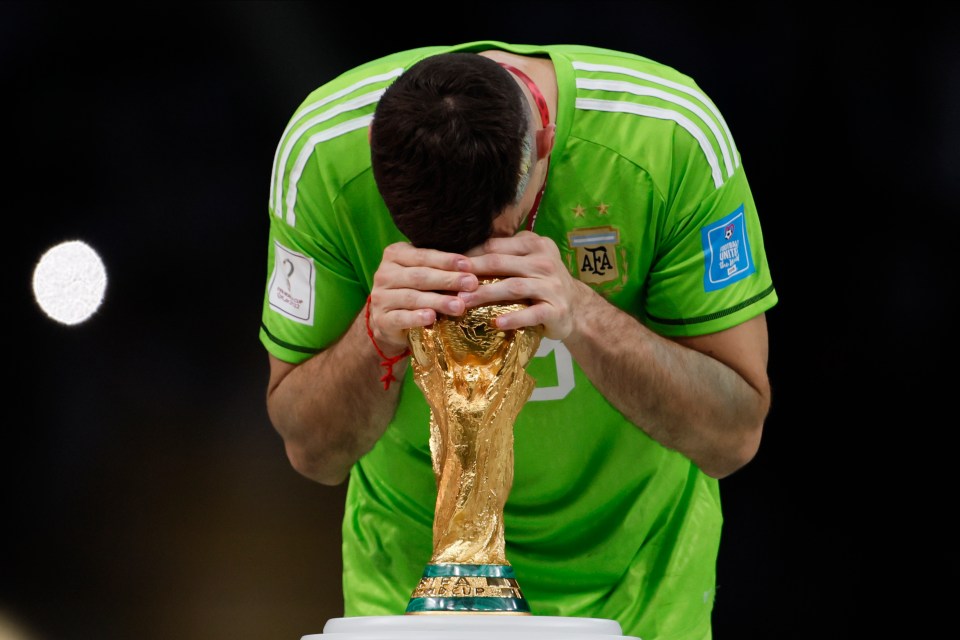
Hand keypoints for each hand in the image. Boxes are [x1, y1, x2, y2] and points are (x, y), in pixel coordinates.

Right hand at [368, 242, 479, 354]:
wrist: (390, 322)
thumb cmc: (416, 291)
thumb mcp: (425, 273)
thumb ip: (441, 266)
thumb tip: (476, 262)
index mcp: (395, 255)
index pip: (423, 255)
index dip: (446, 260)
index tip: (469, 265)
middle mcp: (384, 273)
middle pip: (420, 276)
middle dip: (448, 280)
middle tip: (472, 284)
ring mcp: (380, 297)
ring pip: (412, 297)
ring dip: (438, 301)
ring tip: (459, 306)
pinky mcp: (381, 319)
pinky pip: (400, 318)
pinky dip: (416, 318)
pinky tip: (431, 318)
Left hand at [459, 231, 585, 339]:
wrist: (577, 308)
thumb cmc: (544, 282)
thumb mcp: (530, 260)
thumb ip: (506, 253)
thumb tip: (463, 254)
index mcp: (535, 245)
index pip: (496, 246)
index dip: (471, 255)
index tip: (449, 265)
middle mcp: (544, 262)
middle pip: (500, 264)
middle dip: (472, 273)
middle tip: (449, 281)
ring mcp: (552, 286)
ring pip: (513, 287)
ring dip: (485, 294)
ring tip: (463, 302)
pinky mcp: (556, 309)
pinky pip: (531, 313)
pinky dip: (513, 319)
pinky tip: (496, 324)